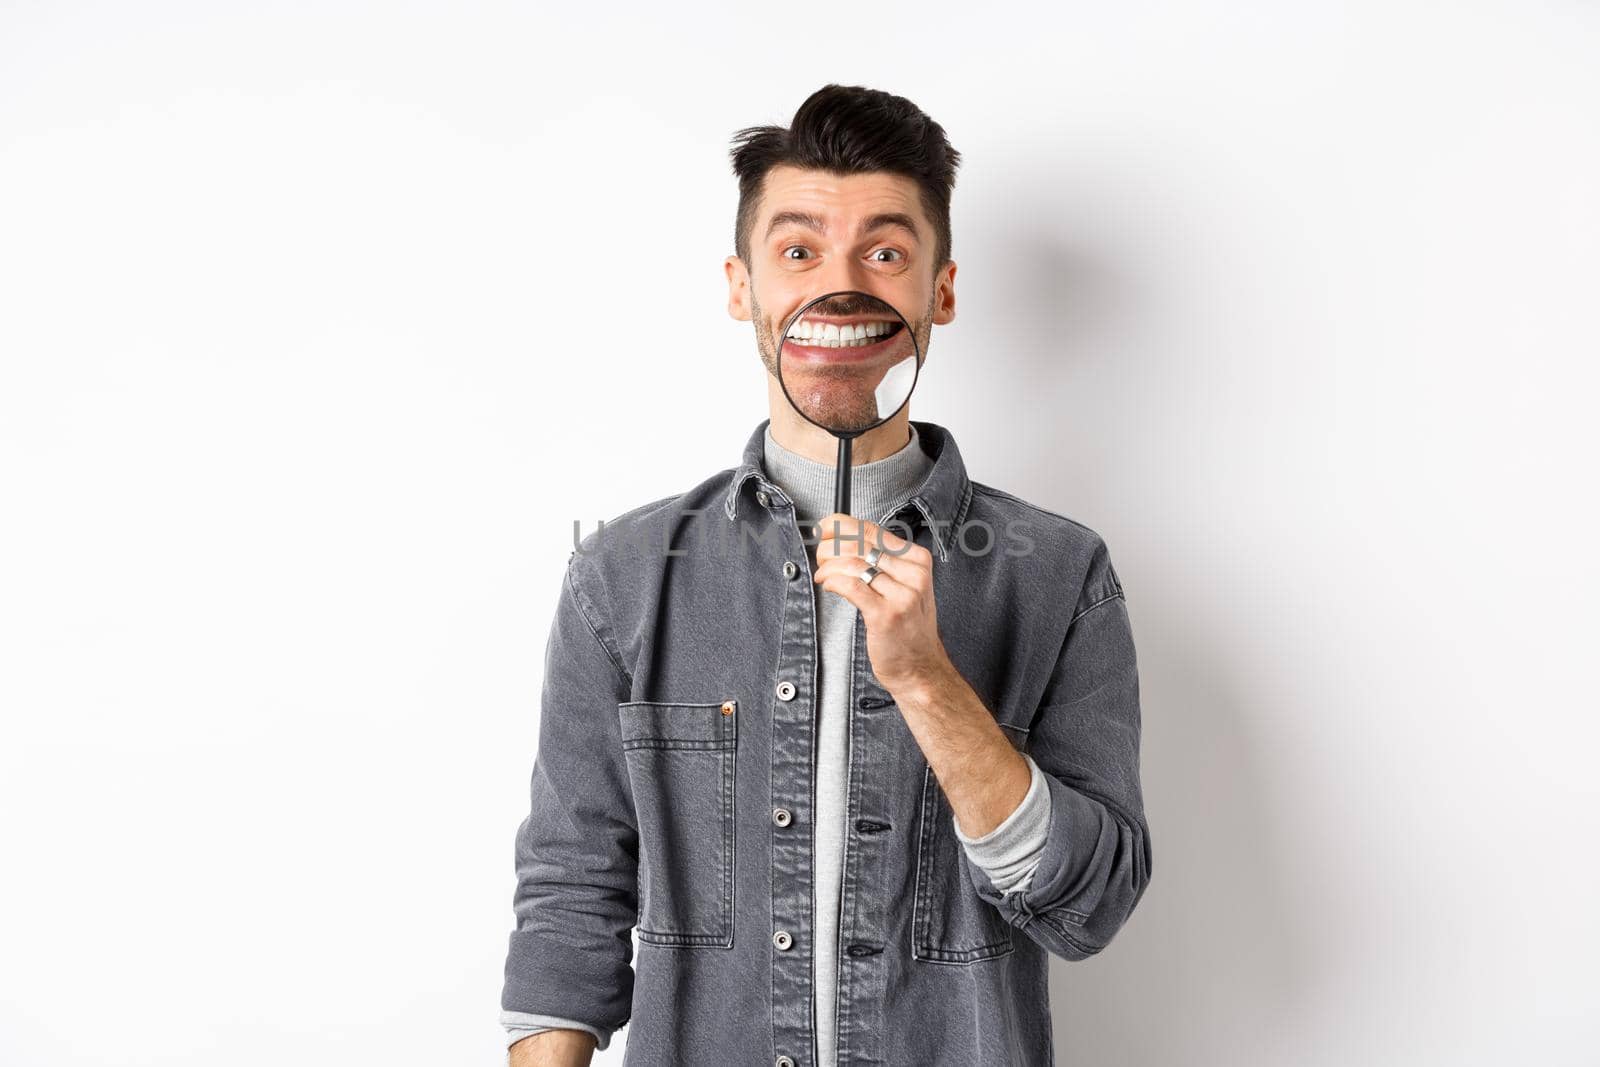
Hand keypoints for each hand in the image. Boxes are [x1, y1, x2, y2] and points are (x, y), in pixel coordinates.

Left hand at [811, 513, 954, 693]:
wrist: (920, 667)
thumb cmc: (908, 627)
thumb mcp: (905, 586)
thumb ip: (883, 561)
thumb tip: (844, 538)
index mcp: (917, 560)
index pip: (872, 530)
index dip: (841, 526)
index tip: (824, 529)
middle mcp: (912, 574)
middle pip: (859, 544)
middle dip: (829, 547)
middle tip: (819, 556)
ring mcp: (901, 595)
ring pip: (852, 564)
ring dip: (828, 566)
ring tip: (822, 574)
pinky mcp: (885, 614)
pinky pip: (850, 586)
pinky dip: (832, 582)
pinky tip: (828, 585)